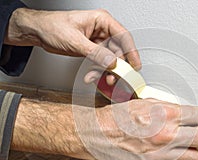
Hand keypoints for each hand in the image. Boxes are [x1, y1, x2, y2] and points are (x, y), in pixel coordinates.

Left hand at [5, 8, 140, 83]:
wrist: (38, 32)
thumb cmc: (52, 26)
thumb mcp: (74, 40)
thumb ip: (95, 53)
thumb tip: (111, 62)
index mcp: (101, 20)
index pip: (123, 36)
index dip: (132, 52)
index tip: (135, 65)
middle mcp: (102, 30)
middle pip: (119, 50)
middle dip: (116, 66)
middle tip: (114, 77)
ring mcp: (98, 41)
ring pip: (110, 59)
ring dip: (105, 71)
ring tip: (96, 77)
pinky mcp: (93, 50)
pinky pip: (101, 63)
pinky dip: (97, 71)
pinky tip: (90, 76)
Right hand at [75, 98, 197, 159]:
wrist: (97, 134)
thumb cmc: (117, 117)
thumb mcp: (146, 103)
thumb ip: (169, 109)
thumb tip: (186, 114)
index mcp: (166, 114)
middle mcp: (166, 135)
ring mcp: (161, 154)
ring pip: (194, 156)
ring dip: (192, 149)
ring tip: (181, 143)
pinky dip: (173, 157)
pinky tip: (161, 150)